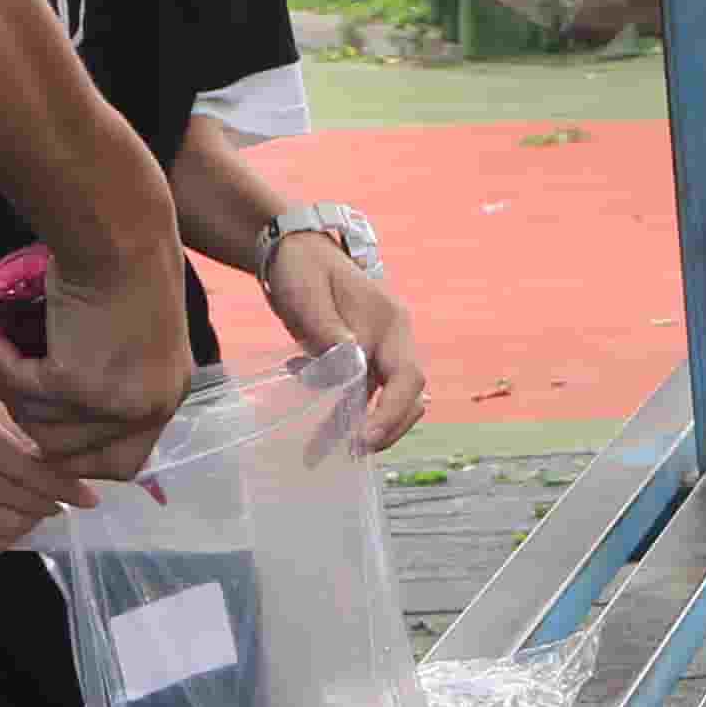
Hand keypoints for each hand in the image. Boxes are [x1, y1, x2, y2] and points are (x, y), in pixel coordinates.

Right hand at [0, 348, 100, 554]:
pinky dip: (2, 538)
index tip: (87, 497)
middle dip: (49, 505)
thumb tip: (58, 469)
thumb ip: (15, 433)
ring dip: (28, 523)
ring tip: (37, 511)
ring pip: (0, 526)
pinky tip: (10, 523)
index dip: (61, 486)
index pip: (23, 465)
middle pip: (15, 499)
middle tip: (63, 503)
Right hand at [9, 247, 196, 477]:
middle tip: (19, 386)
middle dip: (37, 429)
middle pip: (74, 459)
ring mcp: (112, 400)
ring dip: (17, 392)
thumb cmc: (124, 268)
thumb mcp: (138, 340)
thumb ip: (121, 383)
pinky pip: (19, 386)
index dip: (79, 456)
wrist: (119, 234)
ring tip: (11, 350)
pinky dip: (0, 354)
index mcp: (166, 399)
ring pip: (40, 428)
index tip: (48, 429)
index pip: (122, 467)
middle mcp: (147, 408)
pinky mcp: (74, 381)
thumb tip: (73, 433)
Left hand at [261, 236, 428, 450]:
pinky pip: (364, 394)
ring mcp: (381, 349)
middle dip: (388, 428)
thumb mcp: (308, 296)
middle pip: (409, 395)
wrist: (296, 252)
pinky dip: (346, 414)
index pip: (407, 377)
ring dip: (365, 426)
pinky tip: (317, 425)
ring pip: (387, 399)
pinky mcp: (363, 358)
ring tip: (324, 451)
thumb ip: (328, 332)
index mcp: (390, 322)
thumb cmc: (302, 269)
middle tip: (354, 454)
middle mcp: (394, 339)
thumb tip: (348, 369)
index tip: (366, 438)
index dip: (392, 412)